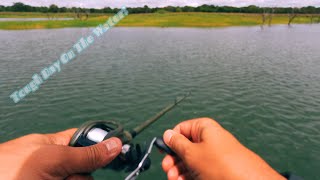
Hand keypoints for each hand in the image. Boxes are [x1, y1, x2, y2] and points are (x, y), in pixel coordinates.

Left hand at [0, 129, 121, 179]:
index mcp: (52, 146)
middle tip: (60, 178)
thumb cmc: (9, 171)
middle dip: (78, 177)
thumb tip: (115, 144)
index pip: (83, 140)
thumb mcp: (52, 160)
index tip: (121, 150)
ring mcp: (55, 178)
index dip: (101, 144)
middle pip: (84, 170)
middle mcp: (55, 165)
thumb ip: (84, 154)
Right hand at [162, 118, 284, 179]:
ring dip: (179, 170)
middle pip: (184, 147)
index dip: (170, 140)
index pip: (181, 129)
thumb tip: (167, 134)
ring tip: (175, 179)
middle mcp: (208, 139)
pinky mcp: (216, 167)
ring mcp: (212, 154)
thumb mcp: (192, 153)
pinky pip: (198, 169)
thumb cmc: (220, 164)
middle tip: (168, 171)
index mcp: (203, 128)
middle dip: (174, 160)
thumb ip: (177, 143)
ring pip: (190, 160)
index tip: (163, 152)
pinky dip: (189, 175)